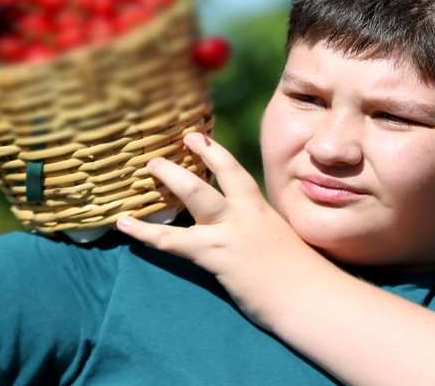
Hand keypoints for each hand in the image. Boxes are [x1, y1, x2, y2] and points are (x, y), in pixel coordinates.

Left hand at [116, 132, 330, 326]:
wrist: (309, 297)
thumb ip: (258, 230)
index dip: (214, 153)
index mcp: (261, 209)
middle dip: (195, 157)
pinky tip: (124, 224)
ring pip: (197, 195)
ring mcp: (231, 232)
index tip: (196, 138)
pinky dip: (145, 232)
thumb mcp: (279, 242)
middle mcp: (246, 214)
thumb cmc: (298, 276)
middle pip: (218, 174)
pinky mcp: (216, 255)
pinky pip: (172, 240)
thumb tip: (240, 230)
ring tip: (149, 166)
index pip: (235, 172)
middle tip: (167, 150)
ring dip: (173, 178)